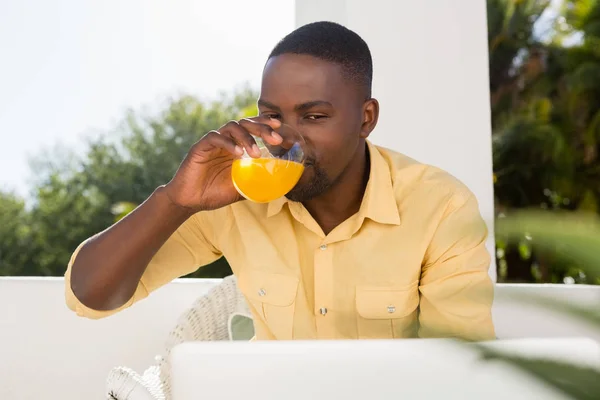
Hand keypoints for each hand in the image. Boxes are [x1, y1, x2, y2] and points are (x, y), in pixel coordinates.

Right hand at [164, 116, 282, 211]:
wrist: (190, 201)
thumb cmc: (214, 193)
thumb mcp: (242, 189)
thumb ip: (257, 183)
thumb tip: (279, 187)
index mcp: (236, 147)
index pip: (252, 128)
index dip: (265, 124)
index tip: (279, 127)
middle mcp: (226, 141)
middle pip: (245, 123)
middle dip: (262, 128)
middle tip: (276, 139)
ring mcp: (213, 143)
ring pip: (231, 127)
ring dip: (246, 137)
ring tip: (256, 153)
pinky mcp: (200, 147)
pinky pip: (215, 137)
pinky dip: (228, 143)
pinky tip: (238, 154)